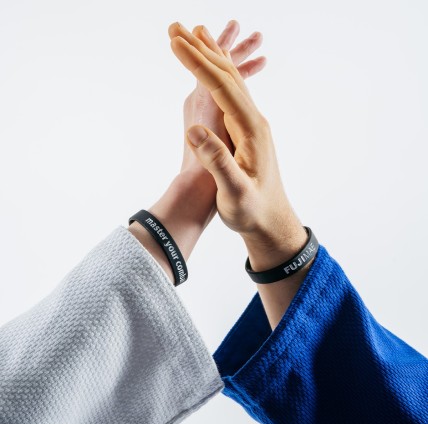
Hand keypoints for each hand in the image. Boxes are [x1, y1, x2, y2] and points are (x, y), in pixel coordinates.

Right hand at [169, 22, 307, 269]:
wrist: (271, 222)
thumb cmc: (253, 211)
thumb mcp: (235, 192)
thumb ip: (218, 162)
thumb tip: (195, 130)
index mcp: (251, 130)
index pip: (222, 86)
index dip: (197, 63)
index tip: (174, 42)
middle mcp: (254, 121)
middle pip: (227, 76)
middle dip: (200, 50)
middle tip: (175, 28)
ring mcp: (251, 125)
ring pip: (230, 82)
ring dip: (210, 58)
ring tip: (193, 36)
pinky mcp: (246, 132)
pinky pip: (231, 96)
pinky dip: (217, 77)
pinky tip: (209, 73)